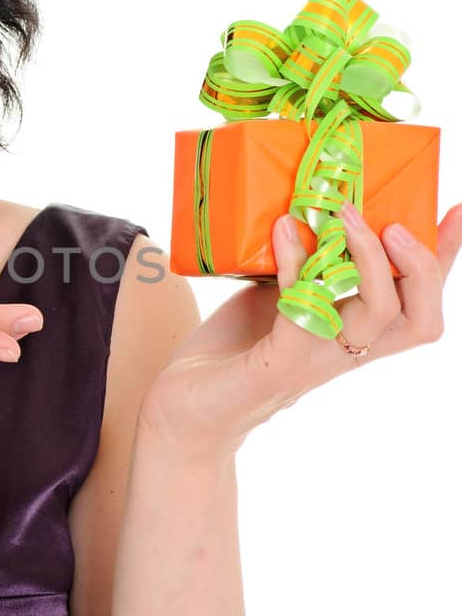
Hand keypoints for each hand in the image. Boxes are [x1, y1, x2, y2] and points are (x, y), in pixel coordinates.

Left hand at [138, 201, 461, 458]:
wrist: (182, 408)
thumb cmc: (232, 350)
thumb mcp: (274, 294)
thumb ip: (301, 262)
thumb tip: (309, 207)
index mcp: (353, 334)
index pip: (418, 303)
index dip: (444, 259)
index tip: (456, 210)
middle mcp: (345, 352)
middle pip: (420, 320)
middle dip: (423, 267)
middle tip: (395, 224)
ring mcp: (316, 361)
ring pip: (378, 316)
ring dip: (367, 257)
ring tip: (344, 213)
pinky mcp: (279, 364)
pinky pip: (305, 310)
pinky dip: (299, 262)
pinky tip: (286, 231)